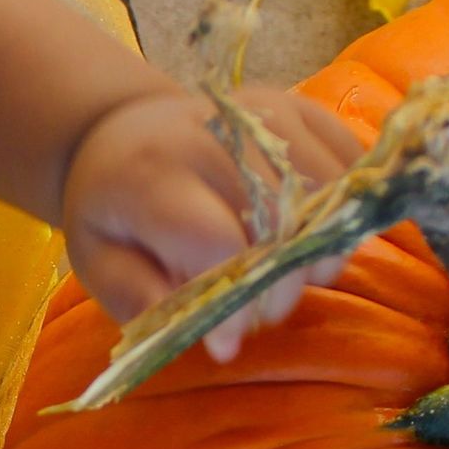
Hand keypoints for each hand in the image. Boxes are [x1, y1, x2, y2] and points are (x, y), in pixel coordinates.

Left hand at [62, 87, 363, 357]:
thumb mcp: (98, 258)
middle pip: (283, 221)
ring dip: (319, 251)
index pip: (219, 242)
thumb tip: (216, 341)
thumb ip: (141, 296)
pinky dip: (343, 210)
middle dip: (280, 286)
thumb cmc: (111, 207)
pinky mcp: (300, 107)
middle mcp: (215, 134)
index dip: (238, 302)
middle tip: (259, 312)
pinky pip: (350, 165)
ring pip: (328, 194)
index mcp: (152, 173)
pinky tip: (309, 235)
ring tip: (287, 275)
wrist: (121, 131)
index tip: (228, 342)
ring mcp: (264, 113)